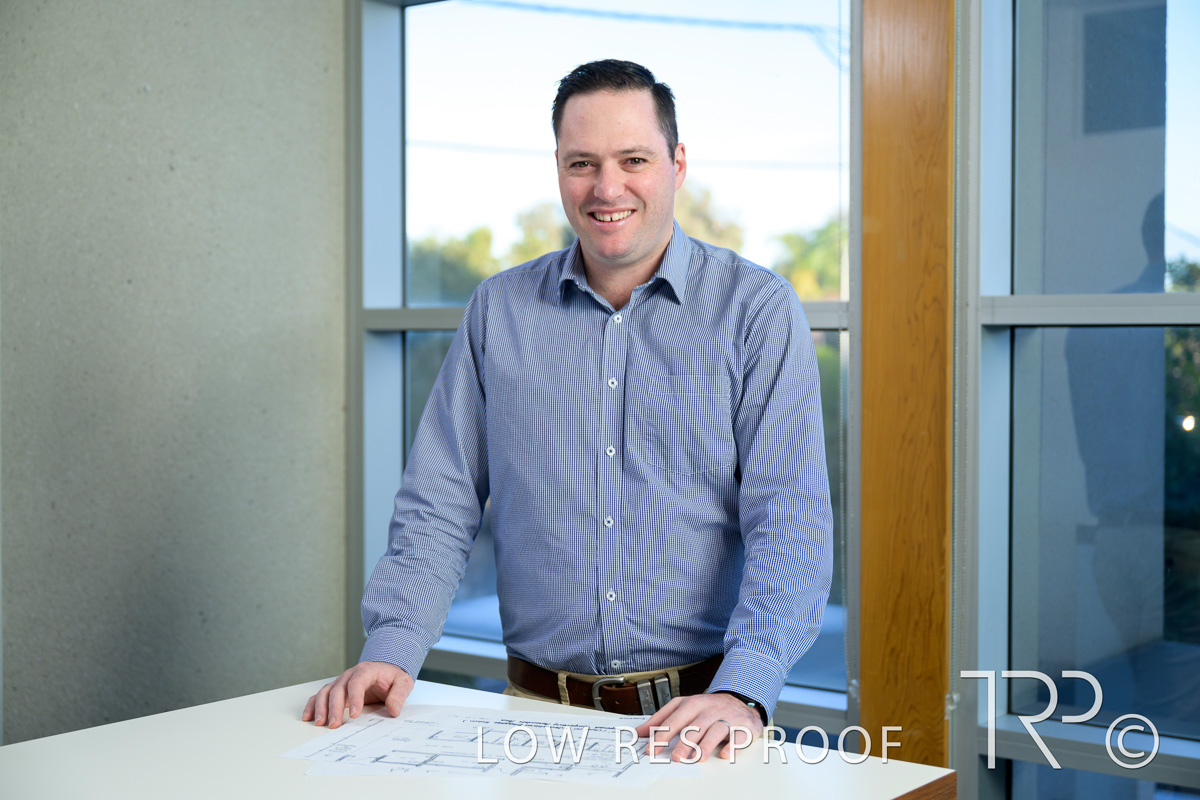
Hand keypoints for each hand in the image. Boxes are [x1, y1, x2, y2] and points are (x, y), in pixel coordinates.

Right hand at [301, 661, 413, 728]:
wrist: (386, 668)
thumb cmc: (392, 676)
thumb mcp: (403, 682)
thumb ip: (399, 694)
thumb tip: (394, 710)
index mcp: (367, 670)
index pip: (357, 682)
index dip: (354, 698)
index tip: (354, 715)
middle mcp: (350, 675)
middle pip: (338, 689)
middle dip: (334, 707)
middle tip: (334, 725)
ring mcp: (341, 682)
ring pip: (326, 692)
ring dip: (321, 707)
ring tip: (320, 723)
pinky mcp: (336, 689)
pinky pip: (320, 695)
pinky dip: (312, 705)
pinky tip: (308, 717)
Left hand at [634, 692, 763, 761]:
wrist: (739, 700)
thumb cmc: (707, 707)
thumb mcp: (683, 707)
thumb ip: (661, 718)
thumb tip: (639, 731)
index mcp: (692, 703)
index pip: (675, 718)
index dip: (663, 733)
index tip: (651, 748)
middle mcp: (709, 709)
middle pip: (695, 725)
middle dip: (684, 741)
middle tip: (675, 757)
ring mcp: (727, 717)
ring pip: (716, 730)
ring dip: (706, 745)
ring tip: (697, 758)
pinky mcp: (743, 726)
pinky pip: (738, 736)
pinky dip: (732, 746)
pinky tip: (724, 754)